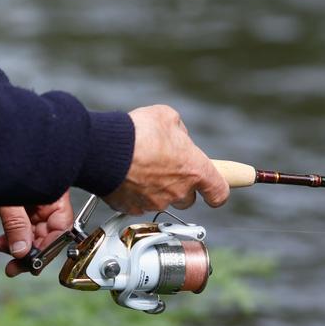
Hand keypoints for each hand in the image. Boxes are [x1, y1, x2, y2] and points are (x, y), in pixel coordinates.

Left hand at [0, 192, 73, 276]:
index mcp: (57, 194)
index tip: (34, 262)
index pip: (62, 227)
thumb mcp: (9, 199)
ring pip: (33, 231)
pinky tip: (2, 242)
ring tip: (3, 252)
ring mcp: (38, 201)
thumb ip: (16, 223)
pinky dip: (12, 235)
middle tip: (15, 266)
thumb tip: (21, 250)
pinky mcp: (24, 203)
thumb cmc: (2, 164)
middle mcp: (50, 199)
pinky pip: (23, 224)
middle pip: (47, 233)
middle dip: (29, 252)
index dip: (49, 248)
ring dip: (18, 245)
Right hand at [102, 105, 229, 214]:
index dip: (218, 192)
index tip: (215, 192)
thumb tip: (177, 137)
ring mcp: (155, 202)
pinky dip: (134, 193)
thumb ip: (179, 131)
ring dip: (155, 188)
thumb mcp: (167, 117)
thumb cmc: (138, 132)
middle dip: (180, 187)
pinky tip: (126, 176)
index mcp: (194, 169)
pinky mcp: (132, 208)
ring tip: (139, 167)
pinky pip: (138, 203)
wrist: (105, 149)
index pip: (219, 191)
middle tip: (166, 169)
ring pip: (161, 200)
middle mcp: (178, 191)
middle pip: (187, 199)